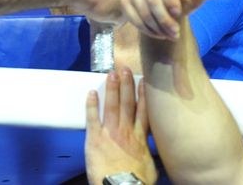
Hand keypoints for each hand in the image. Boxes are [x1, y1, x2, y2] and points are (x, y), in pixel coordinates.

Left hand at [85, 67, 156, 184]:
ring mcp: (110, 132)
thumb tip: (151, 149)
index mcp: (140, 138)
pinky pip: (92, 117)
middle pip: (127, 103)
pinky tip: (91, 92)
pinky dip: (92, 104)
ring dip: (112, 89)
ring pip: (112, 106)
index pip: (143, 111)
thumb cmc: (136, 180)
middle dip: (126, 85)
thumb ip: (148, 152)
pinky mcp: (95, 138)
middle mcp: (126, 131)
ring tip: (111, 74)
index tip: (144, 82)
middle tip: (124, 69)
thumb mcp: (149, 166)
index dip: (143, 95)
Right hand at [120, 0, 226, 39]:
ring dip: (154, 25)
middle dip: (163, 19)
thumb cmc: (182, 1)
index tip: (179, 15)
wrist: (166, 10)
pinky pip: (130, 14)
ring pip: (140, 8)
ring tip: (167, 35)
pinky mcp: (125, 0)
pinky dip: (143, 26)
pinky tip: (155, 33)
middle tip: (175, 34)